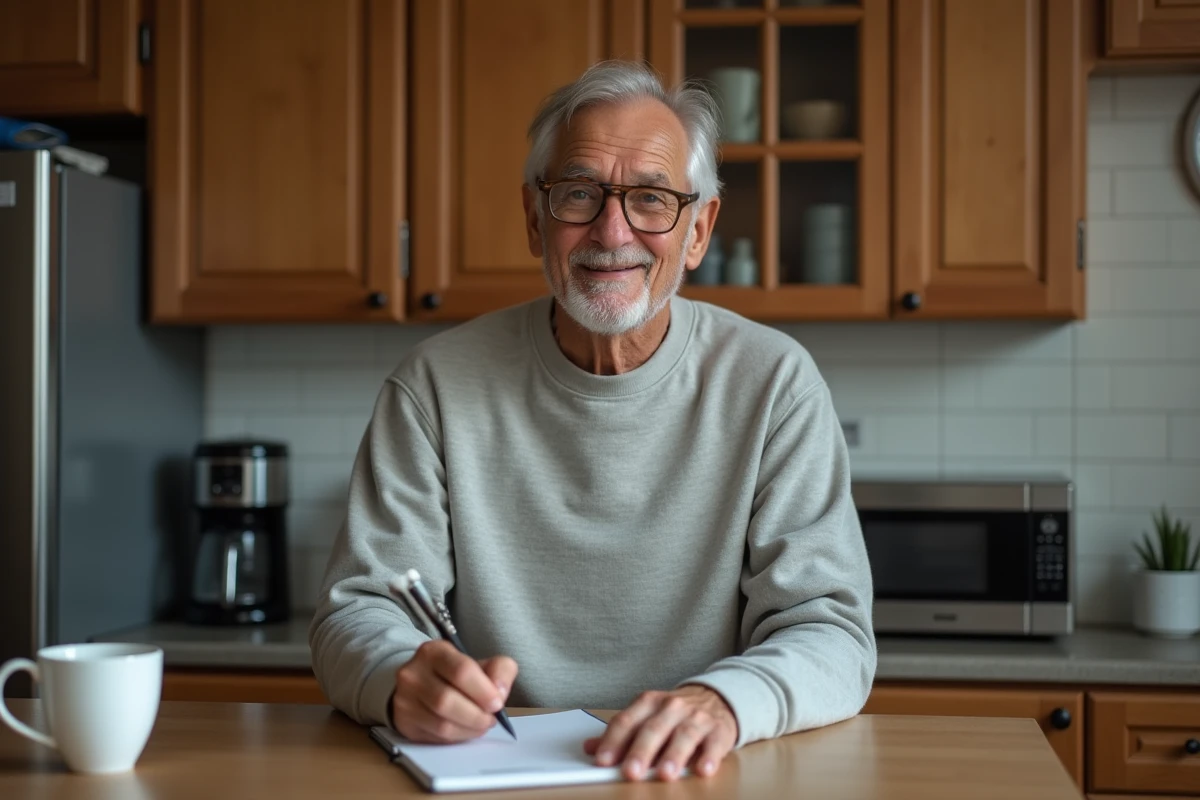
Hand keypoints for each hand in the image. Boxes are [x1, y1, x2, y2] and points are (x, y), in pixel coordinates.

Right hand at [391, 639, 517, 742]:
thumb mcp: (480, 663)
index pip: (461, 671)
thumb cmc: (456, 674)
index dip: (483, 691)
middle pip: (447, 700)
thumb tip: (500, 691)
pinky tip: (466, 730)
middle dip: (476, 715)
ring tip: (481, 725)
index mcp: (434, 652)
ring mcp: (405, 699)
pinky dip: (457, 738)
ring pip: (441, 724)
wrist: (421, 684)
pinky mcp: (405, 722)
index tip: (497, 703)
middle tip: (491, 719)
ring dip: (469, 729)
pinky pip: (435, 737)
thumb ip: (499, 670)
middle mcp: (413, 673)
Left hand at [583, 686, 738, 781]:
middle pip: (653, 729)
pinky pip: (713, 744)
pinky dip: (708, 757)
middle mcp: (672, 707)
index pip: (627, 721)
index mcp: (649, 703)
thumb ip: (621, 733)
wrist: (716, 698)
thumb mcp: (646, 716)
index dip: (613, 741)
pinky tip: (702, 770)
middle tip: (630, 771)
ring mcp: (696, 718)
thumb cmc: (674, 713)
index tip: (602, 760)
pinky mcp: (718, 731)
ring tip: (664, 774)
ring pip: (683, 735)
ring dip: (673, 756)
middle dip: (640, 751)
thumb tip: (590, 747)